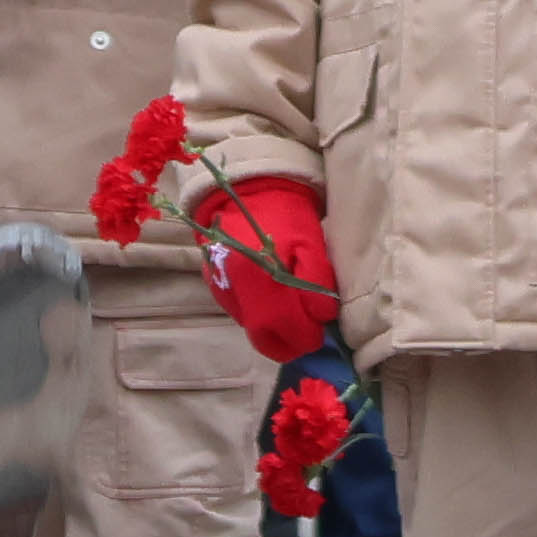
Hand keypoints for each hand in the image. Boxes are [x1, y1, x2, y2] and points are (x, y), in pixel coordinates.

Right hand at [193, 177, 340, 360]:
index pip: (283, 325)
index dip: (305, 337)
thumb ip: (317, 282)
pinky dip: (259, 315)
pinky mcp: (214, 287)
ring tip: (292, 312)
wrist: (246, 192)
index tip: (320, 335)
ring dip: (274, 330)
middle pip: (262, 338)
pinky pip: (241, 313)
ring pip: (251, 328)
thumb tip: (322, 317)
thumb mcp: (311, 243)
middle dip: (288, 345)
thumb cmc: (285, 217)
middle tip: (306, 335)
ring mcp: (221, 290)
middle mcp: (234, 288)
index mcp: (258, 276)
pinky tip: (272, 298)